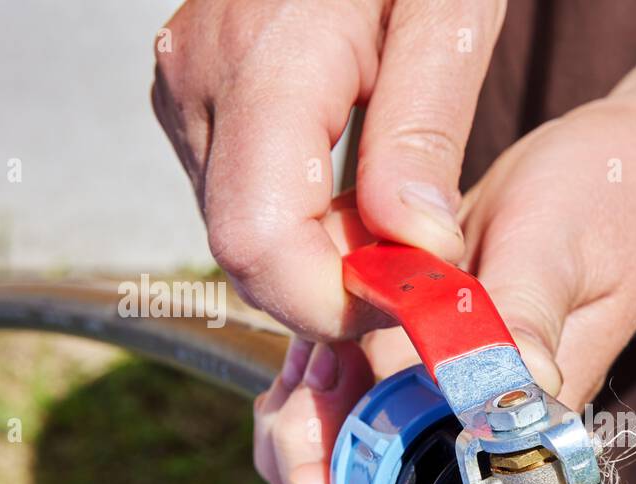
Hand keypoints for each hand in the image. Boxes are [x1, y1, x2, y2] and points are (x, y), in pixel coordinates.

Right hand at [152, 0, 505, 338]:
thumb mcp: (449, 17)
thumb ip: (424, 132)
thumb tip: (418, 246)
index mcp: (265, 63)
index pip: (261, 242)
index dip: (332, 302)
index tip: (410, 302)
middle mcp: (200, 83)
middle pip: (245, 250)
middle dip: (333, 287)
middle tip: (418, 270)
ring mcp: (186, 89)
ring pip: (241, 230)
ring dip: (321, 257)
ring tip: (398, 222)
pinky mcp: (196, 97)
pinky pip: (240, 194)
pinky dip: (302, 222)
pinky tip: (357, 198)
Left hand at [254, 98, 635, 483]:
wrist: (620, 176)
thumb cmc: (608, 207)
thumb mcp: (558, 248)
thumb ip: (525, 314)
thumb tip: (507, 385)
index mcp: (520, 433)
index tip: (318, 430)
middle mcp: (475, 435)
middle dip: (305, 470)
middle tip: (294, 389)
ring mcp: (441, 407)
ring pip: (345, 470)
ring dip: (299, 428)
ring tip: (300, 363)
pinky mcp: (418, 368)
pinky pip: (343, 409)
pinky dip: (305, 387)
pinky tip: (307, 340)